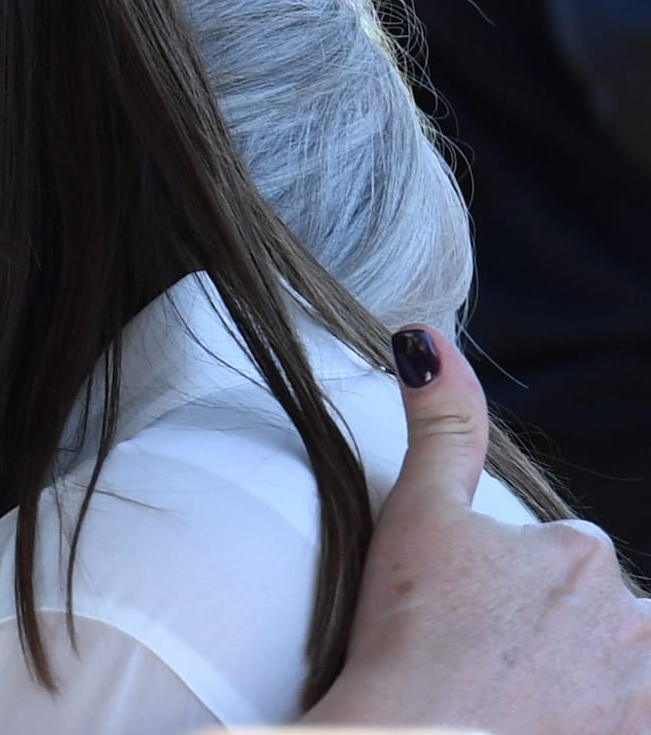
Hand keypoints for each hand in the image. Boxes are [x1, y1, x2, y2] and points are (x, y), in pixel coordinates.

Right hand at [304, 327, 650, 733]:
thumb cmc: (405, 640)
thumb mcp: (413, 518)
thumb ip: (440, 427)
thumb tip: (426, 337)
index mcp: (579, 554)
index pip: (554, 564)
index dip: (501, 593)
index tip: (459, 623)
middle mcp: (633, 621)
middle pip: (591, 622)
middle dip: (544, 640)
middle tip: (477, 668)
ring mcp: (640, 692)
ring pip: (613, 673)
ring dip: (574, 683)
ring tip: (505, 702)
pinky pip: (618, 713)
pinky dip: (589, 715)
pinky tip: (539, 717)